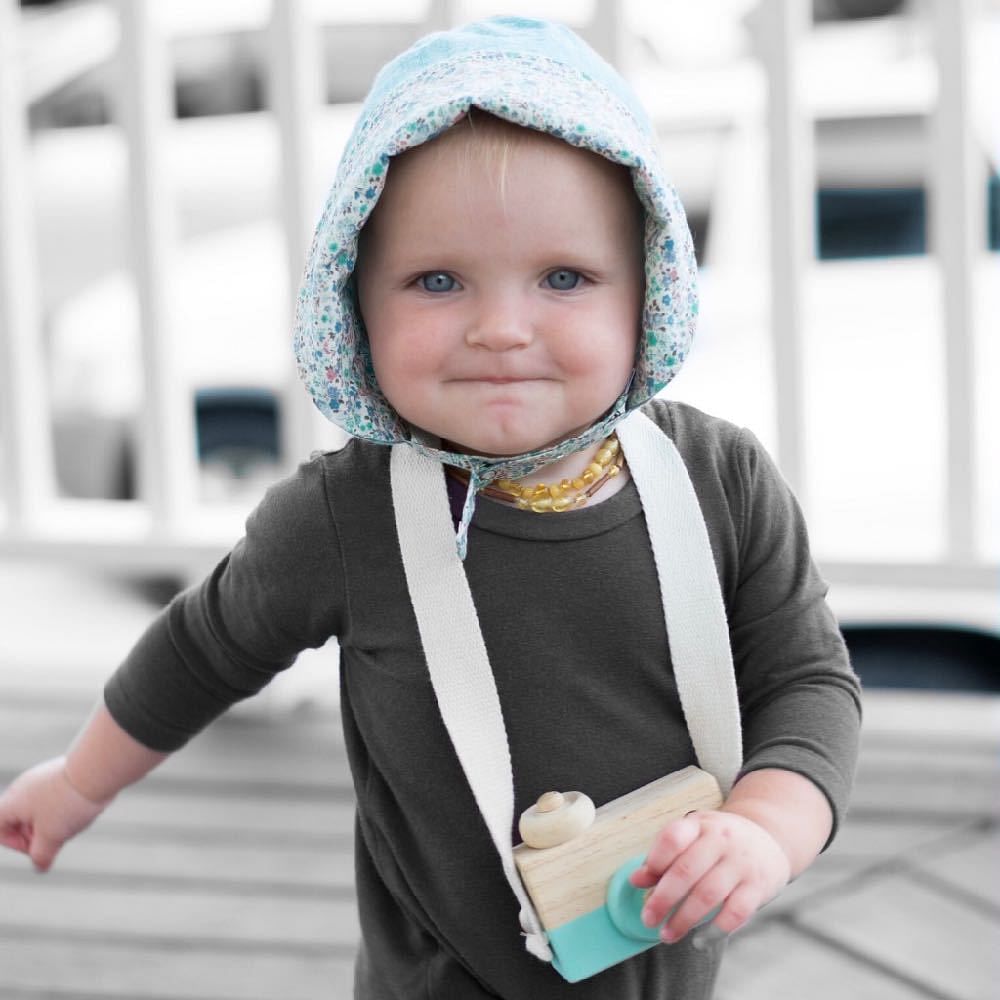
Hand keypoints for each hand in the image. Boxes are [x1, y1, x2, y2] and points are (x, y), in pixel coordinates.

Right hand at [0, 757, 109, 871]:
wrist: (97, 768)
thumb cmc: (69, 802)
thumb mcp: (52, 836)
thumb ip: (41, 855)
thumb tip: (40, 866)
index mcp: (12, 800)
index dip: (14, 843)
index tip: (37, 846)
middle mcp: (24, 786)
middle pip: (19, 818)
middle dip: (36, 835)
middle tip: (58, 836)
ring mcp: (43, 777)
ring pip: (40, 809)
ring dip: (52, 822)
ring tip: (72, 821)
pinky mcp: (61, 773)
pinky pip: (56, 796)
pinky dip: (64, 808)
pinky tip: (80, 808)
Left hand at [628, 809, 790, 942]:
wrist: (768, 838)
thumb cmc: (718, 842)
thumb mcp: (692, 837)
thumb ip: (664, 856)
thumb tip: (636, 880)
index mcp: (699, 824)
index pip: (673, 837)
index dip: (655, 860)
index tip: (640, 882)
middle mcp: (721, 840)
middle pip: (687, 870)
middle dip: (663, 899)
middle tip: (648, 919)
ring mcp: (741, 863)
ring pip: (708, 895)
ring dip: (684, 919)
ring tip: (666, 935)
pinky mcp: (758, 887)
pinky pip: (735, 913)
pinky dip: (715, 931)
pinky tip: (699, 941)